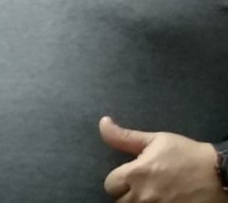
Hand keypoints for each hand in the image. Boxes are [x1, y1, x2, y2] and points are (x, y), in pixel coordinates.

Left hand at [100, 116, 227, 201]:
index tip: (130, 175)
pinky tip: (161, 201)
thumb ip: (124, 136)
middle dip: (127, 193)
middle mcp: (143, 196)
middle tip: (142, 186)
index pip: (110, 184)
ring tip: (151, 194)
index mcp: (136, 174)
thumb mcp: (155, 140)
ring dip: (138, 202)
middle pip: (120, 201)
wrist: (219, 174)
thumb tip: (102, 123)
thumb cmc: (186, 154)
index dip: (118, 179)